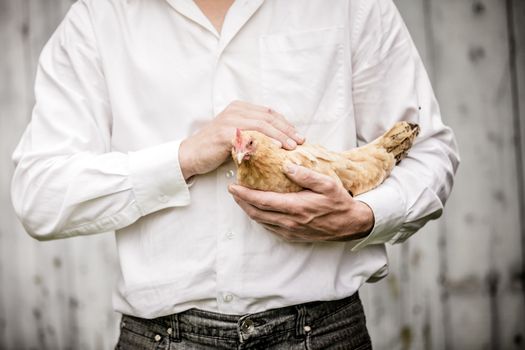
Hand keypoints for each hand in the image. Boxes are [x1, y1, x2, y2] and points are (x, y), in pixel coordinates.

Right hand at [179, 101, 303, 178]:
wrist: (191, 155)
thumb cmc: (215, 148)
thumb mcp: (237, 135)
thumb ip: (254, 131)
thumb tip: (280, 140)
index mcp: (240, 107)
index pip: (269, 113)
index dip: (286, 123)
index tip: (298, 135)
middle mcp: (236, 110)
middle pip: (268, 117)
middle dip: (287, 130)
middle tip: (300, 141)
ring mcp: (229, 120)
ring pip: (262, 125)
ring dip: (280, 136)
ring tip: (292, 146)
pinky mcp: (224, 133)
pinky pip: (249, 135)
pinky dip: (264, 141)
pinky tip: (275, 149)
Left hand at [228, 163, 374, 241]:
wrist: (350, 224)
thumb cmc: (339, 202)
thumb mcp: (327, 184)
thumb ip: (306, 175)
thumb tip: (287, 166)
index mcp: (296, 207)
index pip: (262, 200)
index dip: (245, 194)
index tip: (233, 186)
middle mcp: (290, 221)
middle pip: (257, 212)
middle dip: (241, 202)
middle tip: (233, 191)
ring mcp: (290, 231)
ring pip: (261, 221)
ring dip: (248, 210)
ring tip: (242, 199)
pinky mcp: (293, 236)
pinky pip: (270, 228)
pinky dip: (260, 218)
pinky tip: (258, 210)